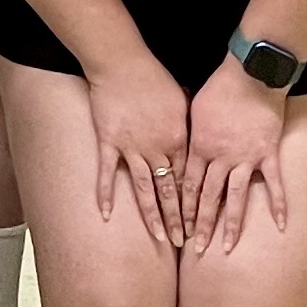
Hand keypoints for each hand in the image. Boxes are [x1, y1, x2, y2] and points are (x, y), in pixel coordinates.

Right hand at [83, 56, 190, 243]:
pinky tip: (106, 215)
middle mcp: (158, 149)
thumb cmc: (154, 77)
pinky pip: (108, 174)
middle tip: (184, 243)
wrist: (123, 63)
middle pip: (170, 192)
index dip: (194, 204)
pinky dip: (106, 195)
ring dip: (153, 216)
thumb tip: (198, 136)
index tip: (199, 223)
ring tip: (160, 238)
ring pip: (145, 190)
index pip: (188, 179)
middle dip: (178, 219)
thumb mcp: (181, 100)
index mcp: (179, 140)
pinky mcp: (110, 143)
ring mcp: (132, 148)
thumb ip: (188, 123)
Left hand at [182, 64, 288, 255]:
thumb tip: (177, 144)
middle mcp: (220, 158)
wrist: (250, 76)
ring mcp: (245, 158)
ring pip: (235, 198)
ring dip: (231, 224)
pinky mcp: (267, 154)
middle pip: (207, 197)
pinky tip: (280, 226)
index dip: (182, 209)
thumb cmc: (219, 88)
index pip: (187, 185)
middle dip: (200, 225)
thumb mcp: (193, 109)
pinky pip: (274, 184)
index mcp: (199, 147)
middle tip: (196, 248)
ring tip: (227, 248)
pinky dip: (278, 204)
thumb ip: (188, 133)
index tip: (177, 227)